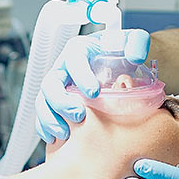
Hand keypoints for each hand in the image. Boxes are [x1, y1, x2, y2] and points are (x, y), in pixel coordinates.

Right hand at [34, 28, 149, 142]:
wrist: (114, 63)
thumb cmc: (119, 51)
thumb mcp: (133, 41)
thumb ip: (137, 43)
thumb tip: (135, 57)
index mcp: (80, 49)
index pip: (74, 59)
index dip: (81, 76)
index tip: (94, 93)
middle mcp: (63, 66)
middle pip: (51, 83)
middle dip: (61, 102)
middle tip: (79, 116)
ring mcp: (57, 84)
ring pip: (43, 100)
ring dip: (50, 118)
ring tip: (65, 133)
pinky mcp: (53, 100)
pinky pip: (42, 114)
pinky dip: (44, 127)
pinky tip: (54, 138)